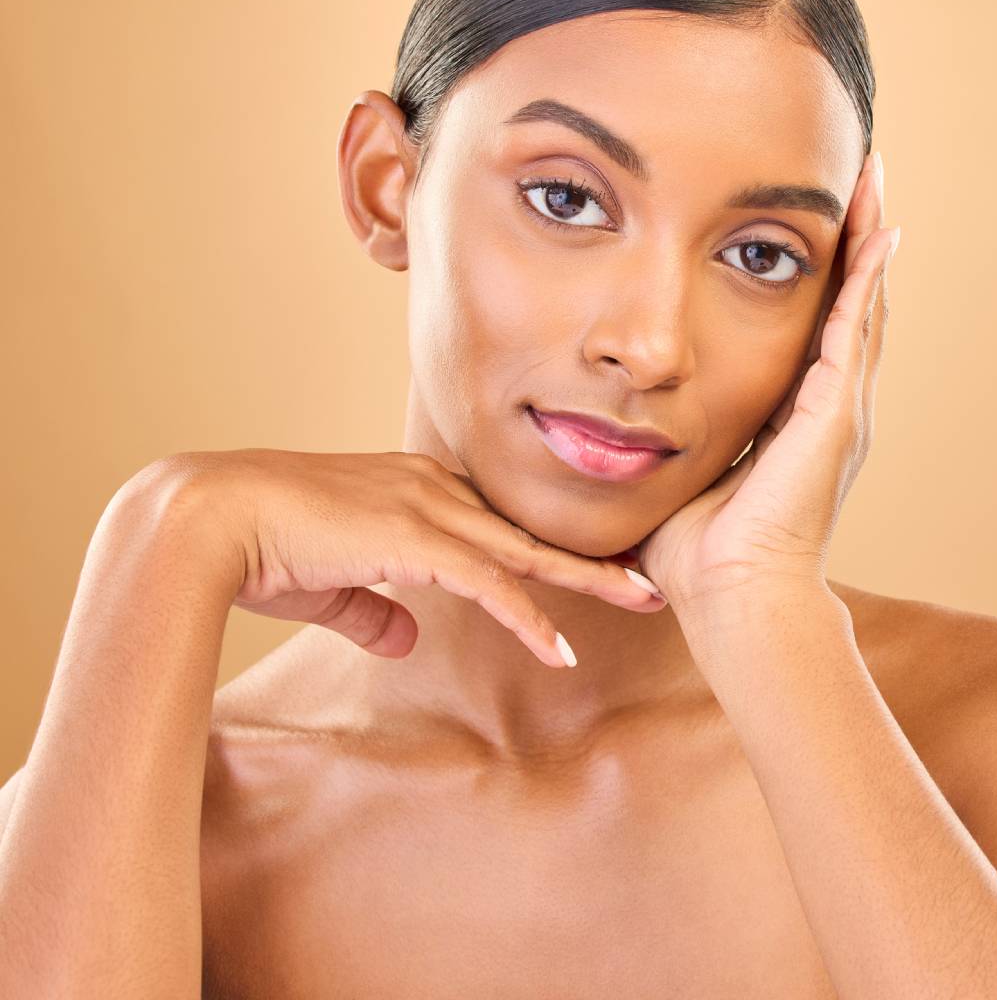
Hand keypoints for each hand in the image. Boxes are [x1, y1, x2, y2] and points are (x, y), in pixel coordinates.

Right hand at [152, 448, 667, 667]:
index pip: (496, 521)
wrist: (210, 517)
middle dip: (591, 555)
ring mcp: (426, 507)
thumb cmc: (262, 545)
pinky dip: (528, 617)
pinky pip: (489, 582)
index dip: (543, 548)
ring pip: (526, 549)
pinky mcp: (414, 538)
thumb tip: (409, 635)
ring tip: (642, 601)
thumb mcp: (332, 583)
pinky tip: (559, 649)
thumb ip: (377, 607)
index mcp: (414, 488)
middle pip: (528, 527)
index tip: (587, 570)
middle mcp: (431, 487)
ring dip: (587, 578)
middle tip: (645, 578)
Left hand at [632, 151, 897, 613]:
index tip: (807, 220)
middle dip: (851, 238)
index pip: (811, 326)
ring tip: (871, 179)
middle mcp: (828, 406)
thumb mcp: (683, 470)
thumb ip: (668, 438)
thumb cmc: (698, 551)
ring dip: (866, 240)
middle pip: (848, 302)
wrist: (732, 597)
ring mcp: (839, 408)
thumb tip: (619, 423)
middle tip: (857, 175)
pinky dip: (868, 279)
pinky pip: (856, 331)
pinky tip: (879, 231)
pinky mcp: (835, 412)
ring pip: (861, 304)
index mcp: (793, 418)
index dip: (817, 272)